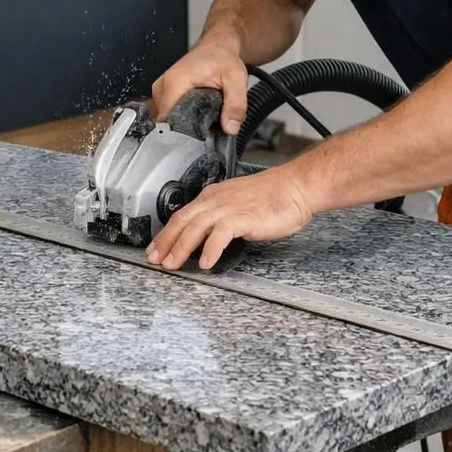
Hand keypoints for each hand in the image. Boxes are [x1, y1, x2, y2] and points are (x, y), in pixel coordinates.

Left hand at [145, 169, 315, 269]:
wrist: (297, 186)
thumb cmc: (274, 196)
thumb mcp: (239, 204)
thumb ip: (222, 217)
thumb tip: (208, 234)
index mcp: (214, 196)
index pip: (183, 214)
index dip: (166, 233)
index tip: (156, 248)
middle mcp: (217, 200)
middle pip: (183, 220)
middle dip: (165, 241)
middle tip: (154, 260)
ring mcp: (230, 207)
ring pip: (196, 227)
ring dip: (181, 247)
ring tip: (172, 265)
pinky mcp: (245, 217)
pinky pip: (222, 233)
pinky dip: (211, 248)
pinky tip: (205, 262)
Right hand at [151, 32, 248, 133]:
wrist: (217, 46)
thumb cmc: (223, 58)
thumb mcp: (236, 79)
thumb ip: (235, 105)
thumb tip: (231, 128)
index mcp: (175, 82)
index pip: (169, 120)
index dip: (185, 132)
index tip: (201, 137)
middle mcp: (163, 86)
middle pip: (168, 121)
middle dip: (188, 129)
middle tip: (208, 126)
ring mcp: (161, 90)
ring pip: (168, 118)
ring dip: (184, 122)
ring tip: (203, 117)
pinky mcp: (163, 93)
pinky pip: (168, 112)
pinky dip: (182, 115)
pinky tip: (196, 112)